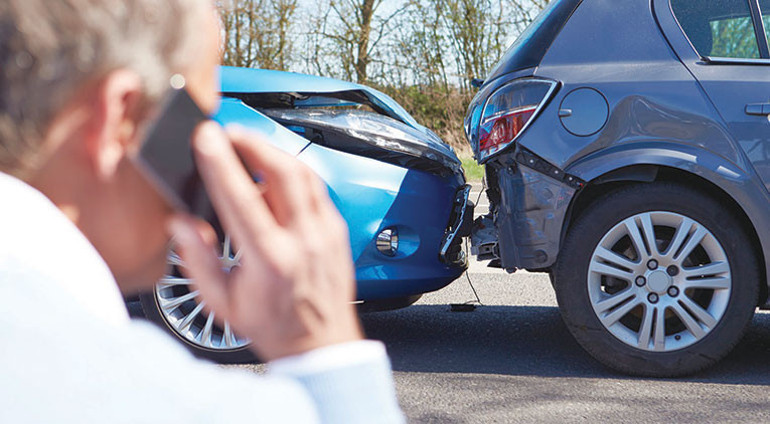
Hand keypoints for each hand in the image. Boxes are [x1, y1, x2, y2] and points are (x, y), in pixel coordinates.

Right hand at [169, 121, 362, 360]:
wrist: (321, 344)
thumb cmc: (272, 326)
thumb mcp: (222, 303)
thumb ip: (198, 260)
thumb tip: (180, 223)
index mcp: (270, 260)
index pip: (242, 198)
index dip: (221, 163)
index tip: (205, 137)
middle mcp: (303, 241)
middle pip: (282, 172)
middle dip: (252, 142)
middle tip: (227, 132)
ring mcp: (325, 232)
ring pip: (304, 173)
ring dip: (273, 151)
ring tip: (247, 145)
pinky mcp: (337, 229)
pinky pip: (316, 187)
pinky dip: (293, 171)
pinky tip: (274, 172)